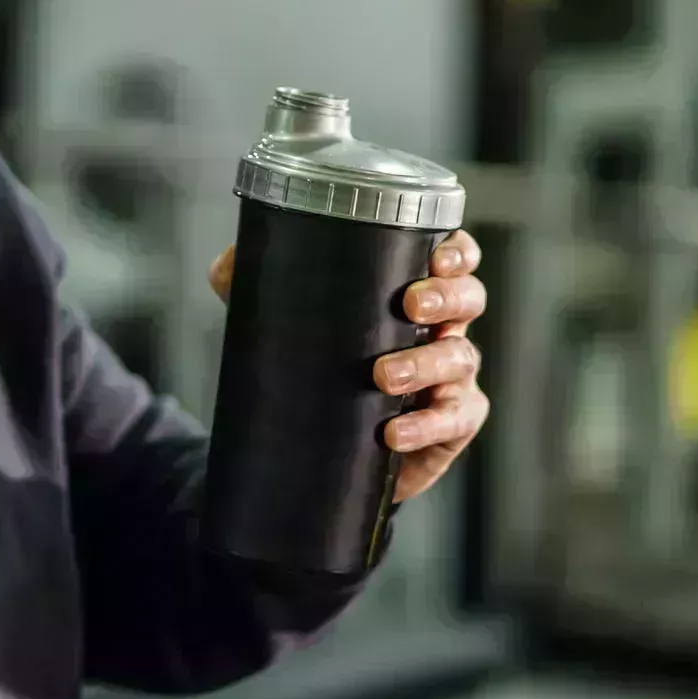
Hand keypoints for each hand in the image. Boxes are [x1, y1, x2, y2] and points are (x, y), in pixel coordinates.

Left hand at [207, 230, 487, 503]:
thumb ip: (254, 285)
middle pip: (470, 299)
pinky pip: (453, 421)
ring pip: (461, 358)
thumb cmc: (323, 365)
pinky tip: (393, 433)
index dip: (456, 252)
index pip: (453, 259)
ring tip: (383, 376)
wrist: (328, 445)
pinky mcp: (452, 425)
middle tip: (410, 304)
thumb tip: (228, 263)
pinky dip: (425, 426)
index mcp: (416, 291)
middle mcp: (444, 327)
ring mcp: (453, 377)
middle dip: (446, 298)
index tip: (434, 257)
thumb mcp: (287, 320)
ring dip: (426, 364)